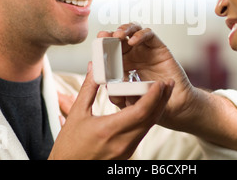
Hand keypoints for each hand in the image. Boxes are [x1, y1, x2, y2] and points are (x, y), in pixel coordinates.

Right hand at [48, 62, 173, 159]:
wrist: (68, 169)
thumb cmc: (69, 146)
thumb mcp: (77, 114)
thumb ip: (88, 89)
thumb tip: (94, 68)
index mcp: (109, 130)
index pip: (141, 111)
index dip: (153, 96)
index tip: (160, 83)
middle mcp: (122, 142)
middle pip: (150, 118)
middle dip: (161, 99)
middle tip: (168, 83)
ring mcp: (126, 150)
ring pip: (148, 126)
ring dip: (157, 109)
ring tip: (162, 92)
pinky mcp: (127, 153)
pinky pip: (142, 133)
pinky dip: (148, 119)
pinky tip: (149, 108)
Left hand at [98, 24, 236, 153]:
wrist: (174, 108)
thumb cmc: (151, 105)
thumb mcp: (128, 102)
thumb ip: (116, 95)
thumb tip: (103, 83)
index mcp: (123, 65)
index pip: (109, 50)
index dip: (102, 45)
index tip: (95, 46)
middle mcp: (134, 55)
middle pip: (119, 38)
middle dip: (110, 35)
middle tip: (103, 36)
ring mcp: (146, 50)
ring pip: (133, 31)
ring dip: (123, 30)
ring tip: (116, 36)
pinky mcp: (159, 48)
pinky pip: (149, 34)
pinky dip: (140, 34)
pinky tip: (133, 41)